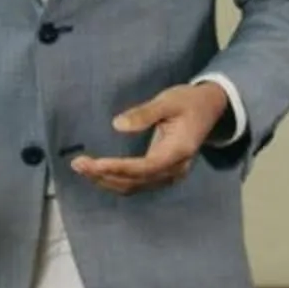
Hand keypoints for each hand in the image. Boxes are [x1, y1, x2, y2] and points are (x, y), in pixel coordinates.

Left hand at [70, 82, 229, 195]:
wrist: (211, 108)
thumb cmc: (189, 101)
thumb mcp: (169, 101)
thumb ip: (144, 114)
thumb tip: (117, 125)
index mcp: (178, 151)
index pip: (144, 167)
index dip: (117, 168)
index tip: (93, 163)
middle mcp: (175, 169)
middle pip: (135, 182)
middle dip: (104, 175)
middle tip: (77, 163)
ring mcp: (170, 174)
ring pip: (134, 187)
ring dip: (107, 180)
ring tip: (81, 167)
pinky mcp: (162, 173)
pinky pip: (136, 183)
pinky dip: (115, 180)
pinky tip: (97, 171)